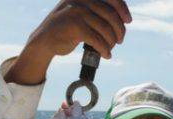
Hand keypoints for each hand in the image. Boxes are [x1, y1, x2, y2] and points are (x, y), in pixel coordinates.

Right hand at [5, 0, 131, 84]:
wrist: (44, 41)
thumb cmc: (66, 29)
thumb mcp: (80, 13)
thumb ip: (96, 11)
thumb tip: (122, 18)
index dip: (122, 9)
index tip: (128, 21)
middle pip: (111, 15)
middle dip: (119, 30)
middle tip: (120, 40)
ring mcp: (77, 11)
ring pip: (105, 29)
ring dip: (111, 42)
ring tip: (110, 49)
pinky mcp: (75, 26)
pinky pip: (97, 39)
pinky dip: (104, 49)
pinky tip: (106, 55)